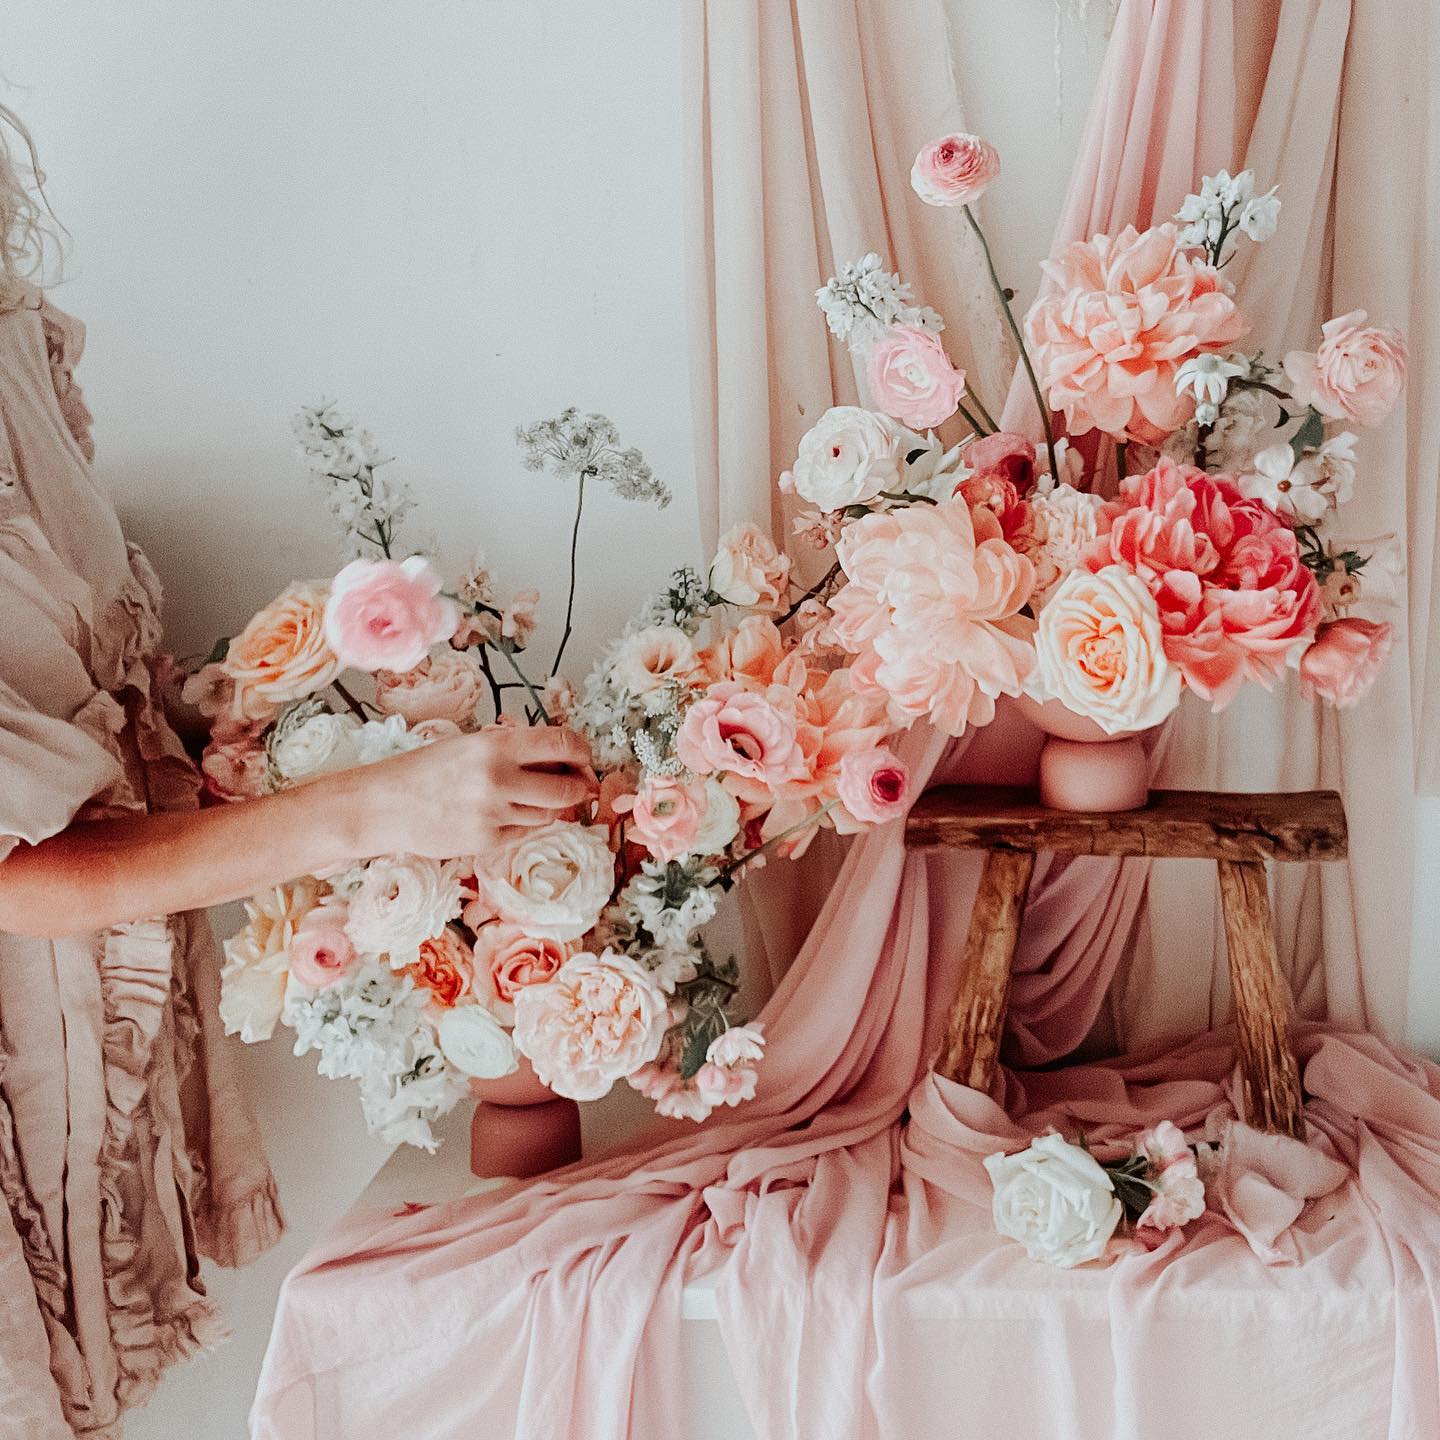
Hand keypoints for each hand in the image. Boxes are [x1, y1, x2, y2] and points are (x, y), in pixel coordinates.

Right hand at [351, 725, 596, 857]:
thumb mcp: (471, 743)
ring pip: (550, 814)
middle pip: (568, 788)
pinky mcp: (487, 842)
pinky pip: (526, 833)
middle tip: (577, 785)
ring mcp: (493, 814)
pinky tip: (506, 814)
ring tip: (530, 796)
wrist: (384, 805)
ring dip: (551, 806)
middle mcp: (498, 778)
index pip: (564, 744)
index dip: (583, 752)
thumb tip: (565, 756)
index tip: (583, 758)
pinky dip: (525, 824)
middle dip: (579, 787)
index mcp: (496, 745)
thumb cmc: (426, 769)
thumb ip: (516, 747)